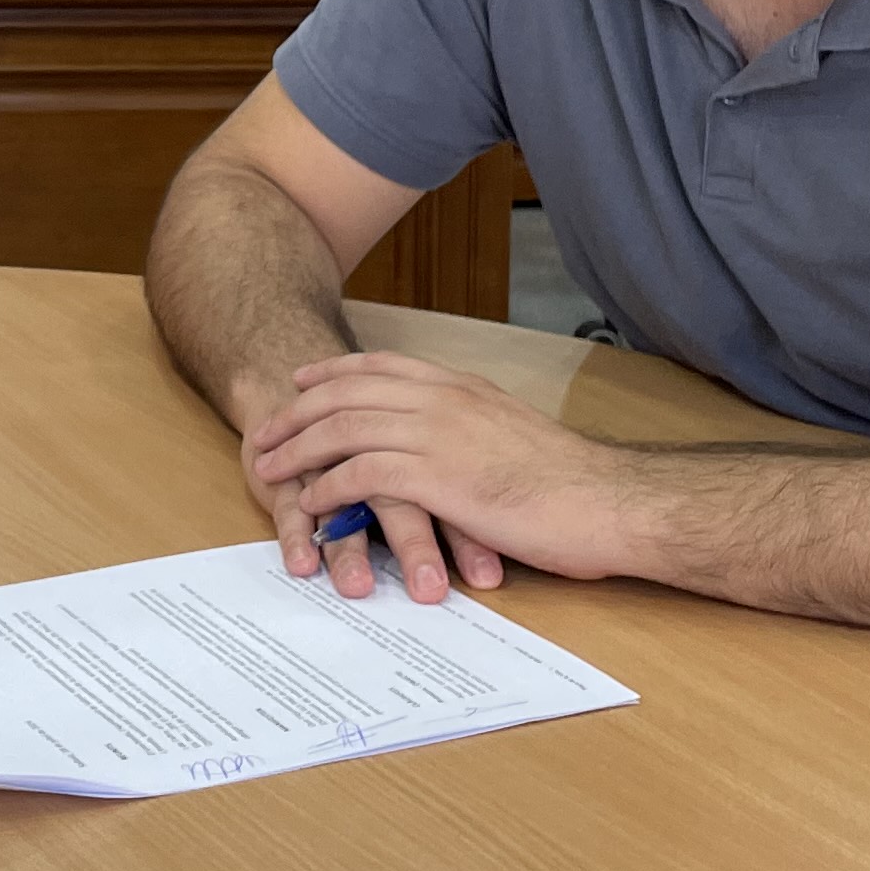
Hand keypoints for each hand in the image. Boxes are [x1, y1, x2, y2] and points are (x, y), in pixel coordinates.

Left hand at [247, 352, 628, 599]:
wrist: (605, 502)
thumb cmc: (569, 482)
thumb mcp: (512, 435)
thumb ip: (473, 429)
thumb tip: (449, 443)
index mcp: (461, 387)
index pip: (381, 366)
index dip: (333, 372)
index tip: (301, 380)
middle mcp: (443, 400)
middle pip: (347, 393)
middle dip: (298, 412)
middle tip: (264, 432)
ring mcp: (438, 435)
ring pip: (345, 429)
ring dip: (298, 449)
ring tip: (268, 469)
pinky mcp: (436, 477)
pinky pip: (361, 474)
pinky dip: (328, 488)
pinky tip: (310, 503)